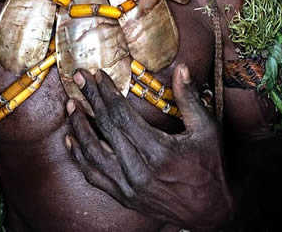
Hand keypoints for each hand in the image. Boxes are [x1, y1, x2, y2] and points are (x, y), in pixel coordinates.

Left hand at [65, 65, 232, 230]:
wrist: (210, 211)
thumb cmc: (210, 167)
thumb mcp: (207, 130)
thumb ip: (190, 99)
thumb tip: (182, 69)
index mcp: (158, 151)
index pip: (122, 115)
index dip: (107, 92)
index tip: (98, 74)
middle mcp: (139, 170)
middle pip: (105, 127)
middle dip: (90, 99)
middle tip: (80, 78)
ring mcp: (128, 186)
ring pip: (92, 153)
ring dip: (79, 126)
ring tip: (72, 105)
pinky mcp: (123, 196)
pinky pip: (93, 175)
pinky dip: (78, 157)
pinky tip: (71, 140)